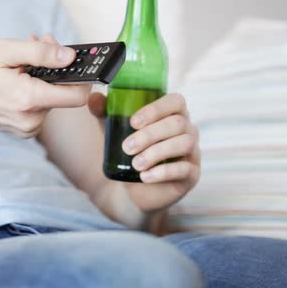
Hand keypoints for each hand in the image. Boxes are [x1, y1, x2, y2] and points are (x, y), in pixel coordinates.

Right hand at [0, 35, 90, 137]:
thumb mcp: (5, 52)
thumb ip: (41, 54)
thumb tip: (70, 56)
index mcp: (29, 99)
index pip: (77, 95)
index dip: (83, 77)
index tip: (79, 61)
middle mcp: (32, 119)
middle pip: (63, 93)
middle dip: (56, 68)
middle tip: (40, 44)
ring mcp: (28, 128)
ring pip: (52, 99)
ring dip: (44, 77)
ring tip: (22, 61)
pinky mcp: (25, 129)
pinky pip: (41, 107)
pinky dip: (36, 90)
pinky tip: (20, 76)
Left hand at [88, 93, 200, 214]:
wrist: (135, 189)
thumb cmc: (130, 152)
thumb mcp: (116, 131)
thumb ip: (106, 113)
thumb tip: (94, 98)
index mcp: (173, 114)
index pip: (175, 101)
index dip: (156, 109)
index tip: (133, 122)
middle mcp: (188, 130)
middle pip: (178, 123)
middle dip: (151, 134)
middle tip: (127, 147)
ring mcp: (193, 152)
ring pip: (184, 144)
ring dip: (157, 152)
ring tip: (135, 164)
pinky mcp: (192, 174)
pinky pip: (184, 169)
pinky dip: (163, 172)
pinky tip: (145, 177)